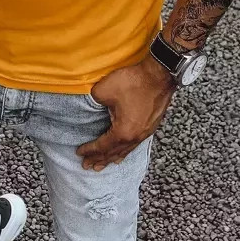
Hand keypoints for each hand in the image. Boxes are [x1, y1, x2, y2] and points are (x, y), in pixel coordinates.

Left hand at [76, 55, 176, 170]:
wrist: (159, 74)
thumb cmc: (134, 81)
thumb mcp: (104, 90)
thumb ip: (93, 102)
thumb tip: (91, 105)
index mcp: (123, 132)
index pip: (102, 146)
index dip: (90, 150)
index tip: (79, 153)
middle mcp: (135, 137)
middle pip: (113, 153)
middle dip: (99, 159)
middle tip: (87, 166)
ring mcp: (145, 133)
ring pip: (126, 151)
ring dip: (113, 158)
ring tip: (104, 165)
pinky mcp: (151, 126)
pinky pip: (135, 145)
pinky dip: (125, 151)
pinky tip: (123, 153)